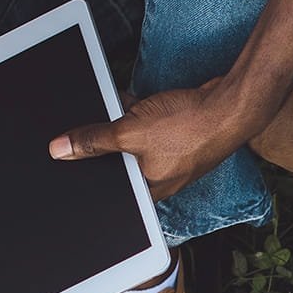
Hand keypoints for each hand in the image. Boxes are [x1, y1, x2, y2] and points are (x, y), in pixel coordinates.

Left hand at [51, 82, 255, 199]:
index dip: (90, 173)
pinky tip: (129, 101)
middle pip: (120, 164)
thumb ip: (94, 141)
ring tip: (117, 114)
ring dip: (122, 126)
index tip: (71, 161)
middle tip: (91, 131)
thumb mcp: (129, 133)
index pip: (111, 191)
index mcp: (149, 190)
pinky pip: (149, 129)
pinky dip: (138, 116)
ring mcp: (172, 158)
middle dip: (105, 145)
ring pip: (134, 144)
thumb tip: (61, 149)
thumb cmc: (190, 128)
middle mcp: (161, 179)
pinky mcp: (180, 138)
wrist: (231, 107)